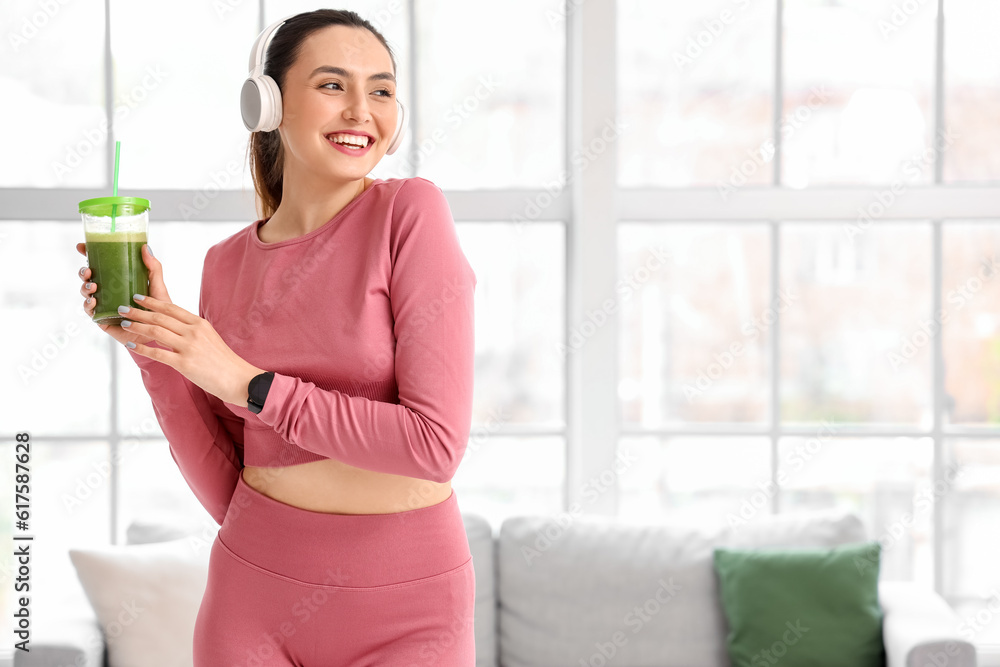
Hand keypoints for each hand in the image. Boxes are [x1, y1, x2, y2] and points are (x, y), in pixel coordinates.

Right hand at [77, 242, 171, 346]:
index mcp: (118, 280)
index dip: (88, 255)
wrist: (159, 334)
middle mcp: (109, 291)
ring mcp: (104, 305)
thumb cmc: (158, 309)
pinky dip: (88, 305)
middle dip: (83, 272)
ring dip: (85, 287)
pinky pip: (90, 311)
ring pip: (86, 293)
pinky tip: (93, 301)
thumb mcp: (157, 286)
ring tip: (93, 286)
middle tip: (88, 271)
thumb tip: (145, 247)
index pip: (100, 265)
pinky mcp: (102, 319)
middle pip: (89, 278)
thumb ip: (153, 268)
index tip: (82, 247)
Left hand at [117, 294, 264, 405]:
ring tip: (124, 324)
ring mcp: (189, 348)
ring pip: (156, 332)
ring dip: (137, 327)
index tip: (138, 298)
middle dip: (138, 312)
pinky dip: (142, 348)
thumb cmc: (223, 361)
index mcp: (200, 324)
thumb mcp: (210, 339)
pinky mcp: (185, 364)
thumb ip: (192, 332)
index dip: (152, 302)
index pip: (172, 308)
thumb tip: (172, 329)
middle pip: (160, 318)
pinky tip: (132, 344)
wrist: (238, 379)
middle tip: (122, 309)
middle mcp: (194, 332)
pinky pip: (158, 353)